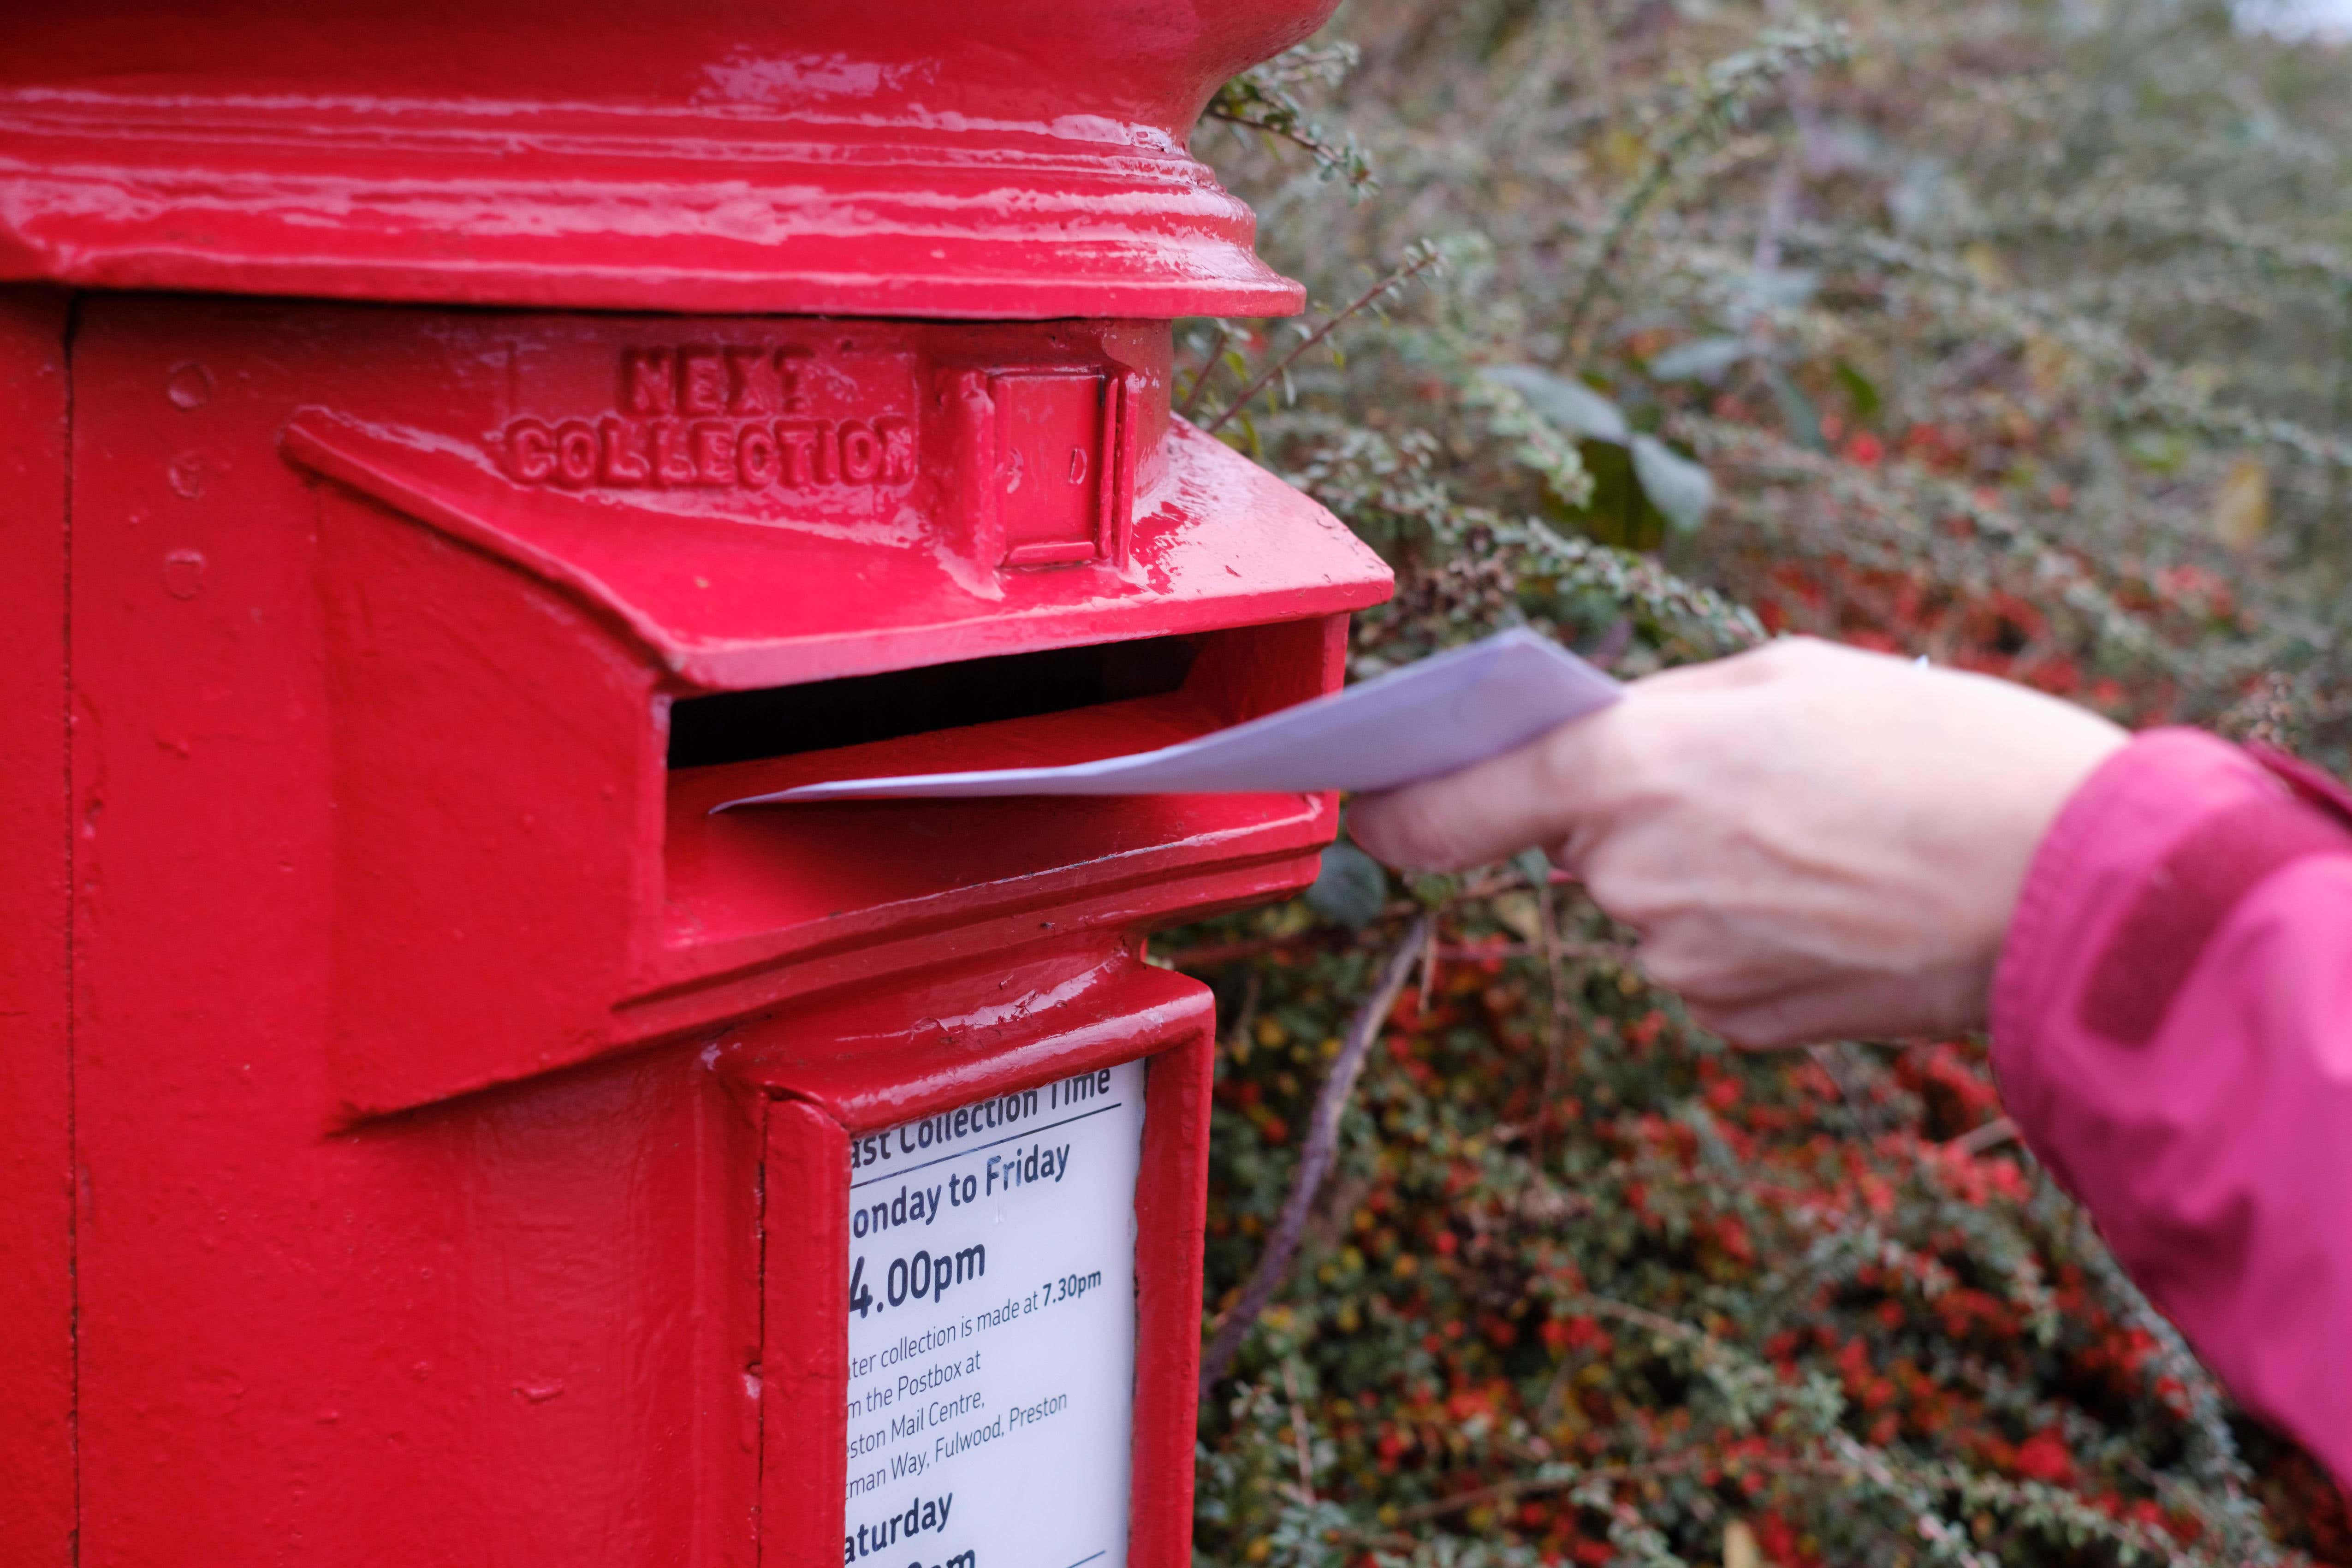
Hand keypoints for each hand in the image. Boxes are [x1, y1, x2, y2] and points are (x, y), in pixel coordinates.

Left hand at [1347, 638, 2127, 1046]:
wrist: (2068, 885)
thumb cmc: (1939, 749)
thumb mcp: (1788, 673)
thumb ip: (1659, 711)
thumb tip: (1585, 746)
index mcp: (1628, 768)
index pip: (1450, 804)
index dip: (1397, 803)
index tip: (1364, 801)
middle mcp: (1630, 875)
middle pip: (1578, 845)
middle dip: (1634, 814)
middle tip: (1756, 785)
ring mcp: (1679, 962)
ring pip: (1648, 906)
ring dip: (1702, 873)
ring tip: (1821, 840)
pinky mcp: (1734, 1024)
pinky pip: (1703, 966)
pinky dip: (1747, 935)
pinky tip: (1834, 903)